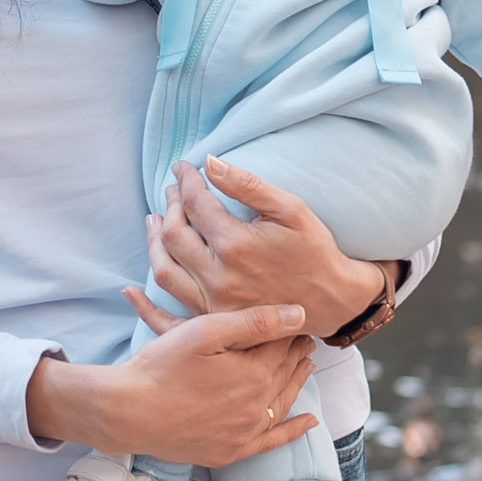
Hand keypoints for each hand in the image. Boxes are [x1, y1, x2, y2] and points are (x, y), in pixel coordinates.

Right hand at [26, 302, 318, 466]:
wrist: (129, 412)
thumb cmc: (162, 367)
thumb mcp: (205, 332)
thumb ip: (255, 322)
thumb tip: (300, 315)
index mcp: (255, 374)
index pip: (282, 346)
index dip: (292, 331)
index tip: (300, 321)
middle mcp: (258, 406)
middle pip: (285, 373)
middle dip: (296, 354)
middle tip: (307, 340)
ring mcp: (246, 433)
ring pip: (283, 403)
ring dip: (298, 383)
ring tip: (308, 366)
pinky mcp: (231, 451)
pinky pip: (272, 442)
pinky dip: (293, 431)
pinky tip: (309, 423)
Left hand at [151, 157, 393, 340]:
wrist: (332, 299)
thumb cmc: (314, 250)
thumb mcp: (290, 209)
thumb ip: (247, 185)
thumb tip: (209, 162)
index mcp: (235, 245)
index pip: (195, 203)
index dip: (185, 180)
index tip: (183, 166)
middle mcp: (218, 277)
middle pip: (174, 233)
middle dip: (170, 203)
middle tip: (173, 188)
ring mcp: (213, 302)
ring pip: (164, 268)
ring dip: (155, 239)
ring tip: (157, 217)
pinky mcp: (212, 318)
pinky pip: (170, 303)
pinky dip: (156, 280)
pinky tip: (149, 268)